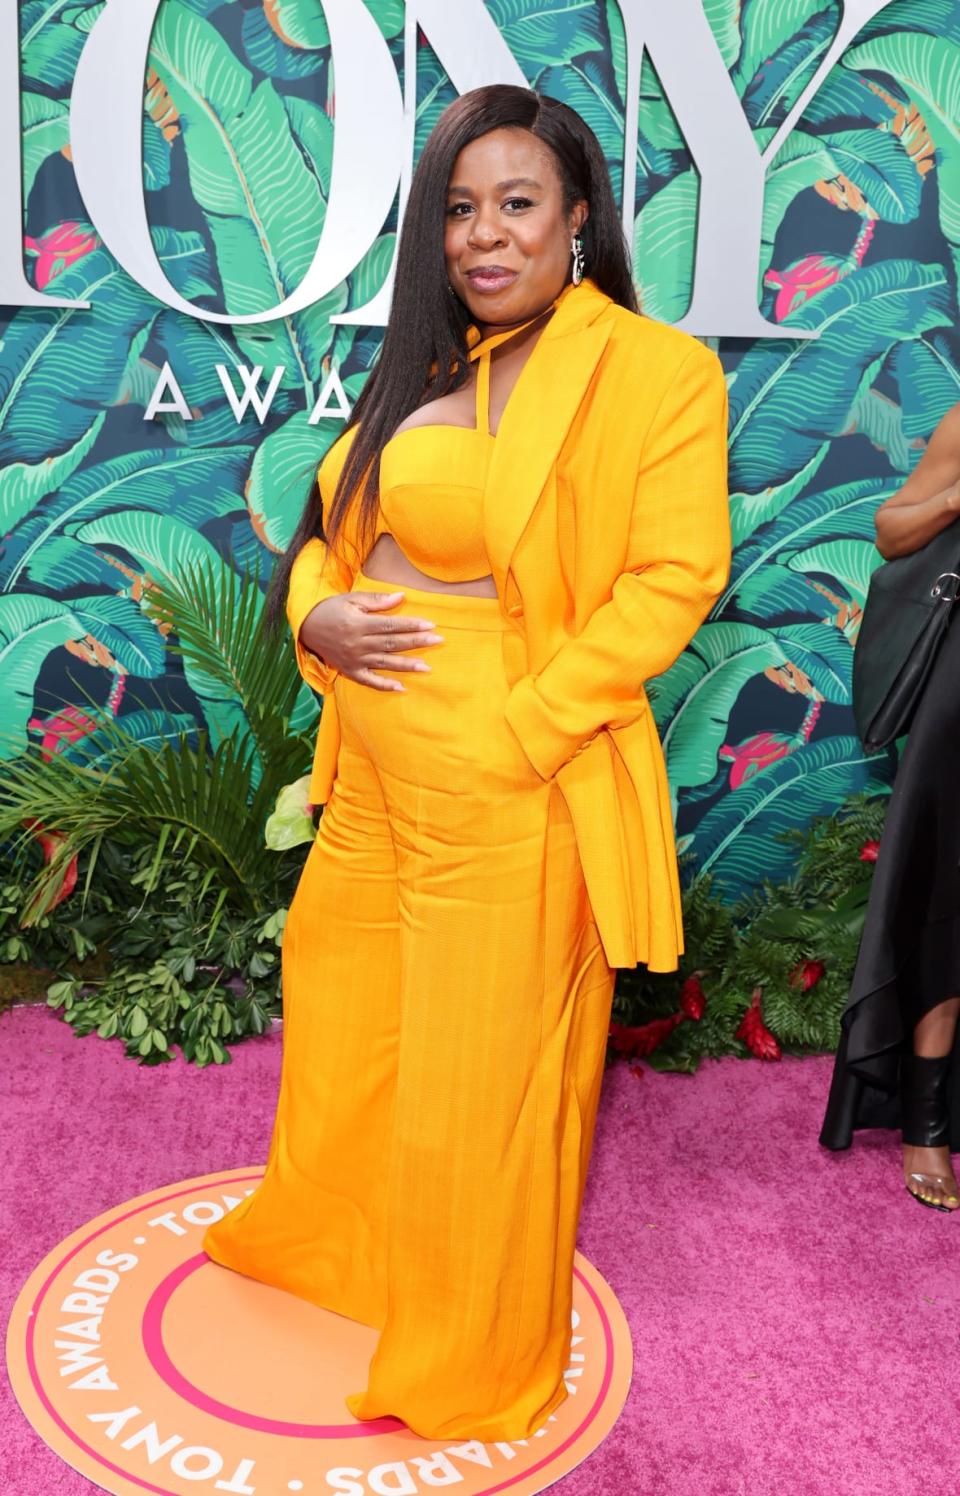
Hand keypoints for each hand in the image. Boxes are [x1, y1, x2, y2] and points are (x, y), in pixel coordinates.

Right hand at [299, 590, 442, 691]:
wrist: (306, 628)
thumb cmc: (331, 610)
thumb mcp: (351, 599)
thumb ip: (376, 601)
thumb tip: (402, 597)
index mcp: (358, 624)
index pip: (390, 626)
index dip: (411, 625)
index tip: (431, 625)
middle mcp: (357, 644)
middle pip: (392, 644)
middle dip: (416, 642)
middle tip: (438, 641)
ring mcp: (354, 660)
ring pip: (385, 663)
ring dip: (406, 666)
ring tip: (426, 667)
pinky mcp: (350, 671)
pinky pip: (369, 681)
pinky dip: (384, 685)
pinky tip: (401, 687)